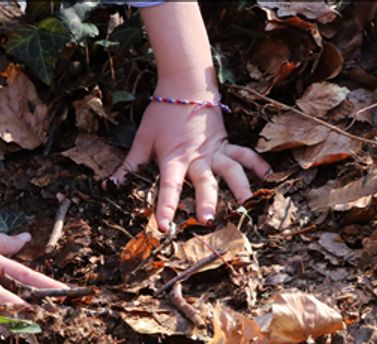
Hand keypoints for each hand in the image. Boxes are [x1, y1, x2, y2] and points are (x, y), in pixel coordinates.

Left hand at [112, 81, 270, 231]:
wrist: (185, 84)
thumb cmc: (162, 113)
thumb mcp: (142, 140)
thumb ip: (129, 166)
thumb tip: (109, 187)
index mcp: (174, 158)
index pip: (168, 186)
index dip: (165, 207)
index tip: (163, 226)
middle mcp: (197, 156)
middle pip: (203, 181)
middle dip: (206, 202)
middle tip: (208, 221)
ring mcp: (214, 149)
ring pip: (230, 169)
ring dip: (239, 185)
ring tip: (247, 203)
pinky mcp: (225, 142)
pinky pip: (243, 153)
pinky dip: (256, 162)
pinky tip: (267, 175)